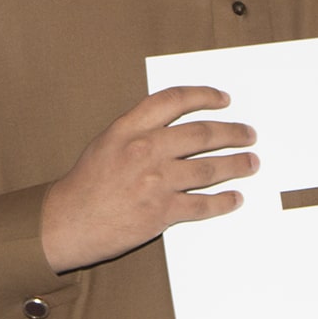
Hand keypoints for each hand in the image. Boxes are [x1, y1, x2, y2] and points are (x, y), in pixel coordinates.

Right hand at [40, 86, 255, 271]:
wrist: (66, 222)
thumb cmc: (84, 185)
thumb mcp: (107, 142)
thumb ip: (138, 130)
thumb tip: (173, 125)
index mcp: (129, 128)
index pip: (174, 100)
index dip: (204, 96)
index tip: (223, 100)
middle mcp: (145, 150)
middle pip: (201, 134)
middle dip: (232, 132)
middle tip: (248, 134)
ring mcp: (155, 181)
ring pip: (209, 168)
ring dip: (236, 165)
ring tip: (251, 162)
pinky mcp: (161, 211)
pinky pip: (202, 204)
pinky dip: (223, 202)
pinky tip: (235, 198)